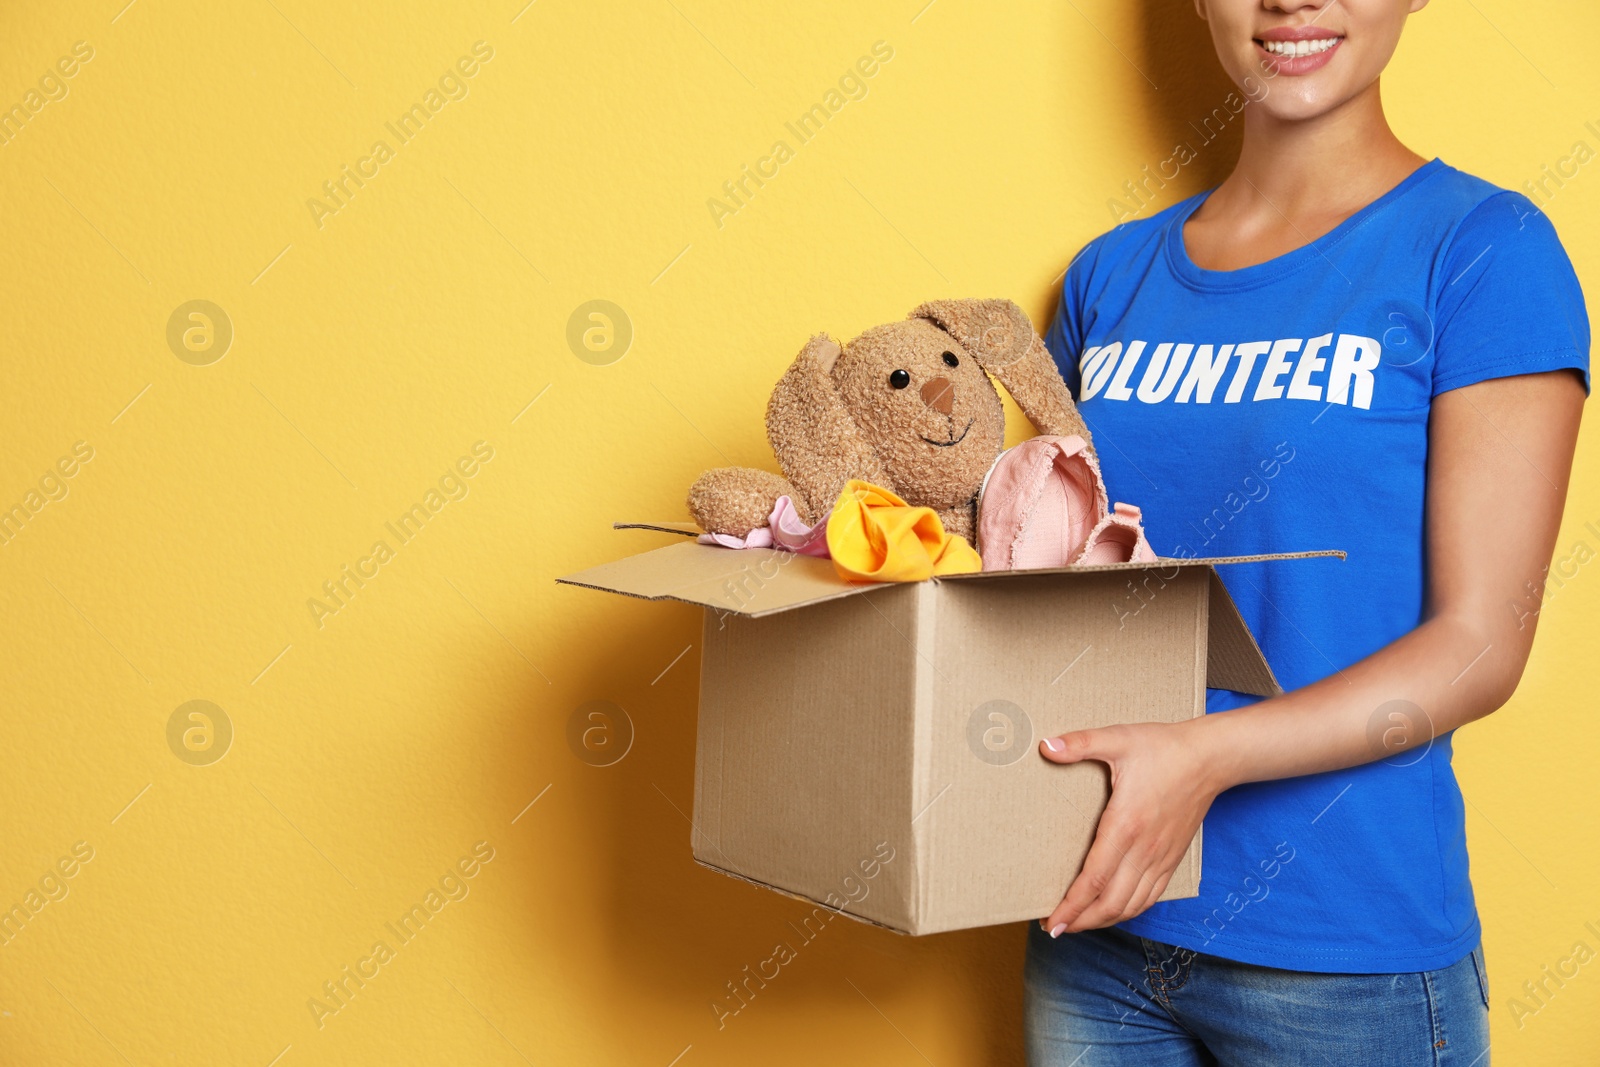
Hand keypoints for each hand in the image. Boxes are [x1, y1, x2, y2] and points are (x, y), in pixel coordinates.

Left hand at [1038, 719, 1224, 935]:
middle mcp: (1144, 849)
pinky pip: (1151, 896)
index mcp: (1126, 825)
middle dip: (1082, 921)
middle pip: (1111, 902)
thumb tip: (1045, 745)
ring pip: (1131, 905)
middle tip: (1056, 928)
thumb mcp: (1118, 739)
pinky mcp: (1172, 858)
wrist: (1211, 758)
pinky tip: (1114, 911)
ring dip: (1104, 920)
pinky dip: (1130, 911)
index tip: (1053, 921)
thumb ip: (1080, 743)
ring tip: (1079, 924)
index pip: (1095, 879)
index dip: (1072, 905)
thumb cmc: (1163, 748)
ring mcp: (1161, 857)